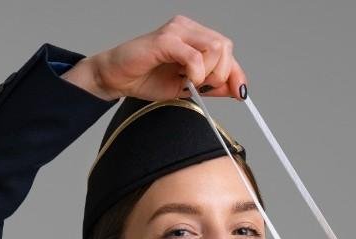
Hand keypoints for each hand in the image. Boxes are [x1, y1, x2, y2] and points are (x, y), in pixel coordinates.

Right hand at [66, 15, 247, 102]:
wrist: (115, 78)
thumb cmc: (144, 78)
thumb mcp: (184, 87)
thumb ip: (209, 86)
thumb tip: (235, 90)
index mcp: (193, 36)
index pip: (226, 49)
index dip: (236, 72)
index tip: (240, 93)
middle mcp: (187, 28)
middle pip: (225, 46)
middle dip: (221, 73)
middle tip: (203, 88)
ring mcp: (176, 31)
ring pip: (215, 47)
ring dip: (209, 72)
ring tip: (190, 83)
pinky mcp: (165, 40)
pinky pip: (195, 55)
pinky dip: (196, 72)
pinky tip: (185, 80)